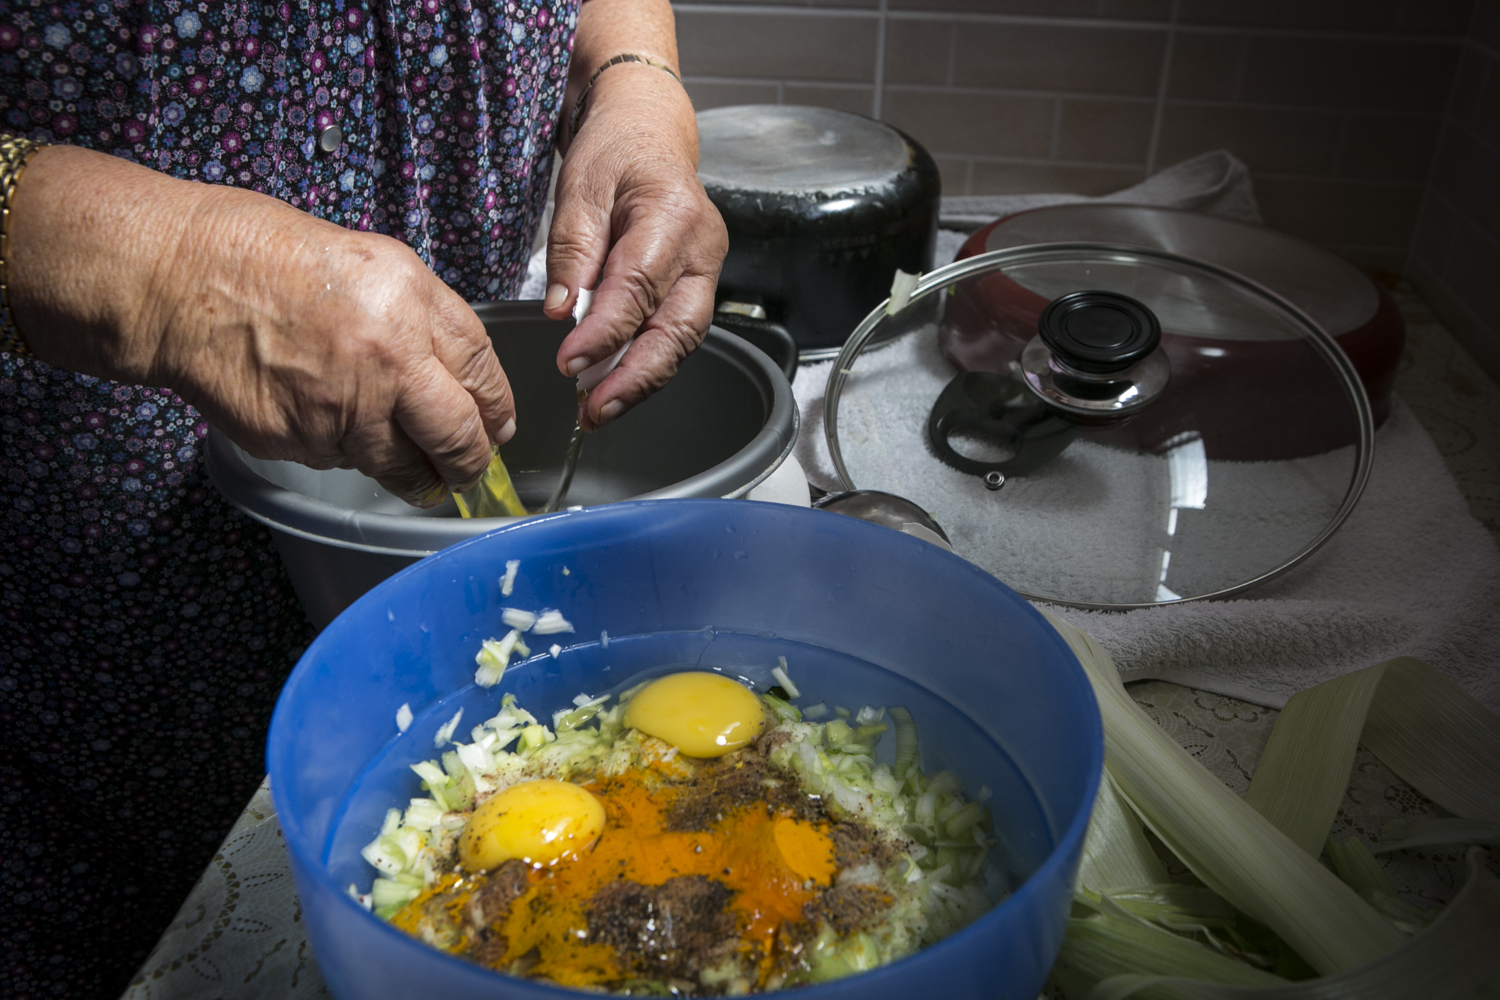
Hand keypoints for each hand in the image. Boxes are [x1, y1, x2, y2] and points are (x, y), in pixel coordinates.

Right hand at [9, 145, 514, 505]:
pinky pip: (344, 461)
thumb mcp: (372, 262)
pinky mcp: (304, 441)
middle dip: (470, 462)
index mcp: (413, 304)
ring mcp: (346, 408)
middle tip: (469, 470)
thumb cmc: (265, 257)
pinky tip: (327, 422)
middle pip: (458, 436)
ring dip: (411, 469)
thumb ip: (425, 318)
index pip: (484, 374)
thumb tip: (461, 374)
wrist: (179, 280)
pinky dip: (346, 452)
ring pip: (402, 464)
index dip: (496, 409)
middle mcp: (389, 360)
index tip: (497, 426)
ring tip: (408, 462)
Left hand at [543, 28, 727, 430]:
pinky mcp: (697, 287)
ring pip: (681, 341)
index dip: (606, 333)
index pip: (640, 287)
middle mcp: (703, 248)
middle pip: (677, 329)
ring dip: (639, 382)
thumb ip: (573, 250)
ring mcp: (706, 271)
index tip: (569, 363)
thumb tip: (565, 311)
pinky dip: (643, 366)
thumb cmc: (615, 152)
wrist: (649, 132)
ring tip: (595, 411)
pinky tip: (611, 387)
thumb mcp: (580, 186)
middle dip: (634, 378)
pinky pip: (674, 334)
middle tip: (592, 411)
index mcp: (674, 214)